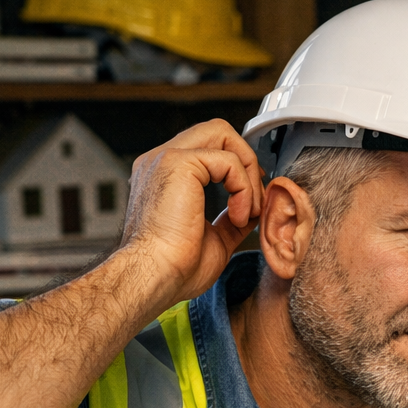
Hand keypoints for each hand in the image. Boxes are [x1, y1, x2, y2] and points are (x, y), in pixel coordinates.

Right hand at [117, 119, 264, 305]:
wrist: (154, 277)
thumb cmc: (174, 268)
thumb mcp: (214, 239)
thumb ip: (232, 218)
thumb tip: (253, 210)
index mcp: (165, 177)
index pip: (209, 148)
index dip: (238, 167)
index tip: (251, 200)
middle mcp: (160, 161)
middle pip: (217, 131)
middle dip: (246, 160)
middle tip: (254, 199)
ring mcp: (166, 158)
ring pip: (223, 134)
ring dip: (247, 174)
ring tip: (247, 211)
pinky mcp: (177, 163)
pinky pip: (229, 161)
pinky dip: (244, 189)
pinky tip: (238, 216)